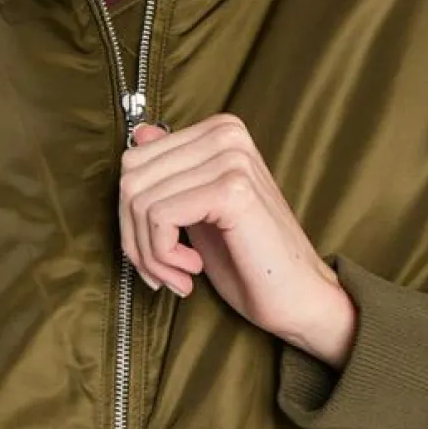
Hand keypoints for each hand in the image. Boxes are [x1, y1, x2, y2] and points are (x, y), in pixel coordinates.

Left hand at [119, 115, 359, 367]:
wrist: (298, 297)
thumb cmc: (250, 260)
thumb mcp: (198, 211)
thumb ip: (172, 173)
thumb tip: (138, 135)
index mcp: (220, 131)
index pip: (134, 159)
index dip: (130, 215)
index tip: (155, 253)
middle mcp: (226, 135)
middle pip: (131, 178)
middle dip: (134, 236)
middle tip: (161, 271)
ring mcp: (231, 160)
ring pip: (141, 202)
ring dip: (149, 254)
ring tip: (178, 275)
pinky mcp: (233, 191)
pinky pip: (160, 217)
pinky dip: (163, 255)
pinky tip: (191, 270)